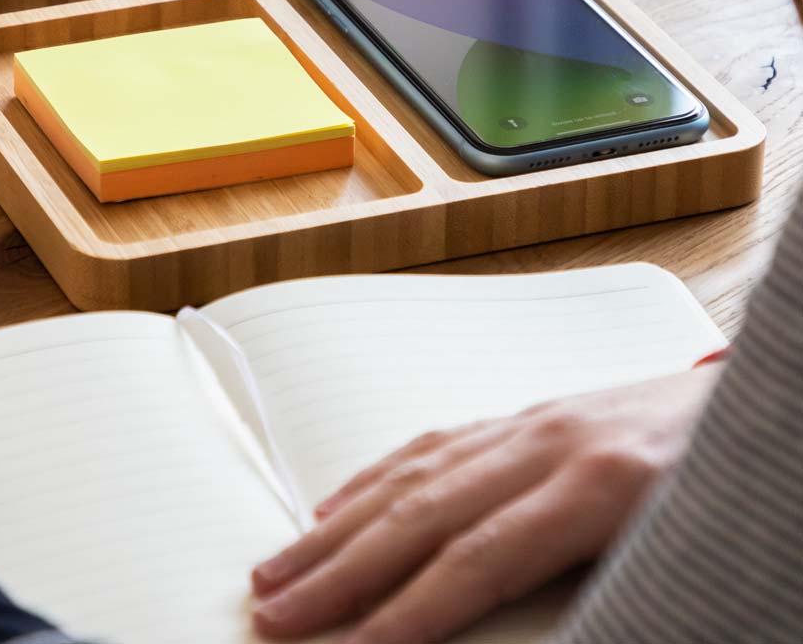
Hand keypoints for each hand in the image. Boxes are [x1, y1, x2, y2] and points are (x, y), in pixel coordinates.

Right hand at [251, 366, 720, 643]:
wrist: (763, 407)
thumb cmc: (734, 493)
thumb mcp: (686, 555)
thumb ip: (607, 591)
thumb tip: (507, 630)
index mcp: (601, 486)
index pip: (477, 562)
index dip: (406, 614)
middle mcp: (549, 443)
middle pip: (423, 512)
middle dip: (342, 570)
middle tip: (274, 613)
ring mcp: (531, 421)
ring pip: (412, 473)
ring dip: (337, 525)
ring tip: (279, 568)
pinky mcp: (525, 414)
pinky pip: (433, 443)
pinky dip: (373, 478)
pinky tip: (332, 506)